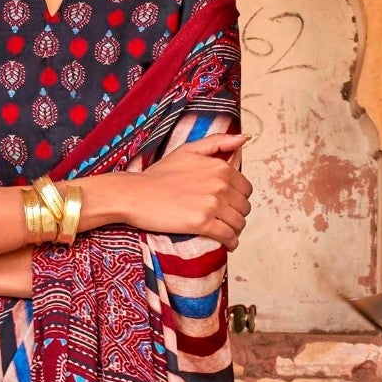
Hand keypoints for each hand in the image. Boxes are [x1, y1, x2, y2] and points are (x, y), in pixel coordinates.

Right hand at [94, 133, 251, 248]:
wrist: (135, 194)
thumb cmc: (159, 174)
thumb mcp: (189, 150)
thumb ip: (218, 141)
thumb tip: (244, 138)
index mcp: (220, 167)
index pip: (246, 189)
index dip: (239, 199)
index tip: (229, 205)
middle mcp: (220, 184)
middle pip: (244, 207)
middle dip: (237, 215)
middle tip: (226, 220)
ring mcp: (212, 204)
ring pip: (238, 223)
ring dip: (235, 230)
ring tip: (226, 232)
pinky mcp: (202, 223)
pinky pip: (227, 236)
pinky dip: (231, 242)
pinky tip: (227, 243)